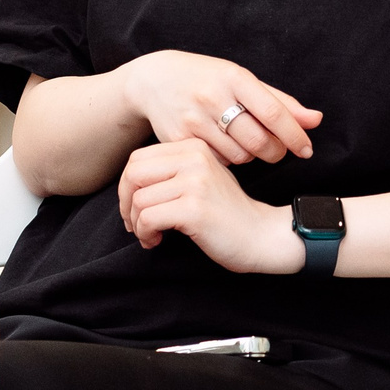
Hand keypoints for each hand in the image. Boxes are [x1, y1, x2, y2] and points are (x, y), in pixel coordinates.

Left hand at [118, 137, 303, 271]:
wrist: (263, 235)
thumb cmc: (227, 213)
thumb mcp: (202, 178)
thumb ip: (172, 171)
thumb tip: (128, 184)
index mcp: (194, 147)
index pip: (138, 158)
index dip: (127, 186)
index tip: (134, 208)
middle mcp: (194, 158)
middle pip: (133, 174)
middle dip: (125, 203)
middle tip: (135, 224)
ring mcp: (195, 182)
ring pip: (138, 200)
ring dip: (137, 225)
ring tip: (152, 235)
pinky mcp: (194, 208)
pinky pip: (148, 218)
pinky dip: (145, 234)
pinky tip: (158, 241)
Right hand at [119, 50, 319, 164]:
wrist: (154, 80)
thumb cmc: (207, 78)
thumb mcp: (241, 80)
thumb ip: (280, 102)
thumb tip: (315, 120)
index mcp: (234, 77)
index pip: (273, 112)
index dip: (295, 135)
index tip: (306, 150)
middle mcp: (212, 98)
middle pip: (258, 141)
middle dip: (275, 152)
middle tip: (276, 150)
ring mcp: (193, 120)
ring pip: (239, 156)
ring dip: (250, 156)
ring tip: (243, 141)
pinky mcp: (178, 139)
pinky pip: (217, 161)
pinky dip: (227, 159)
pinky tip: (221, 144)